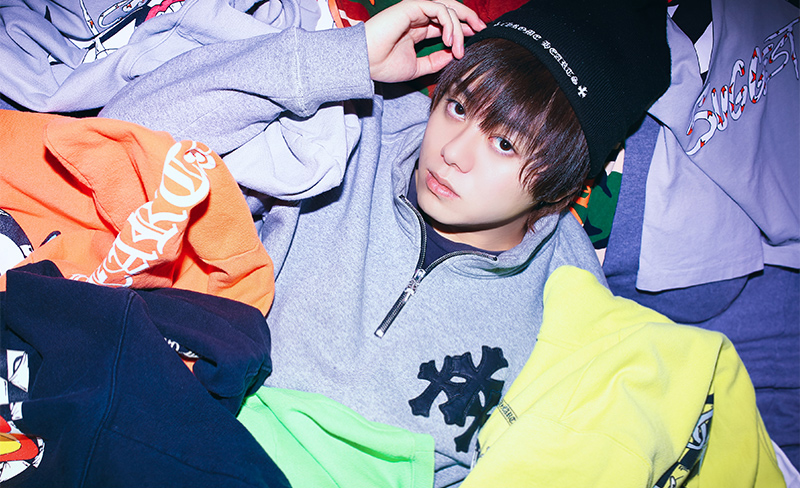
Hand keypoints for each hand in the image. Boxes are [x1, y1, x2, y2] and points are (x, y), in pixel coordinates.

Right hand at [364, 0, 485, 82]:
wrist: (366, 63)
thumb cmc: (384, 65)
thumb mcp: (418, 67)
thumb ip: (436, 61)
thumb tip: (453, 56)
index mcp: (418, 28)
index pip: (446, 23)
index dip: (462, 29)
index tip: (475, 40)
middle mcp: (418, 16)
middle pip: (450, 10)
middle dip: (468, 18)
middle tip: (481, 29)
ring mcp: (414, 10)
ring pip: (447, 8)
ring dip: (459, 27)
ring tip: (460, 46)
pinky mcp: (411, 7)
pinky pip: (438, 8)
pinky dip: (449, 22)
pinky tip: (450, 39)